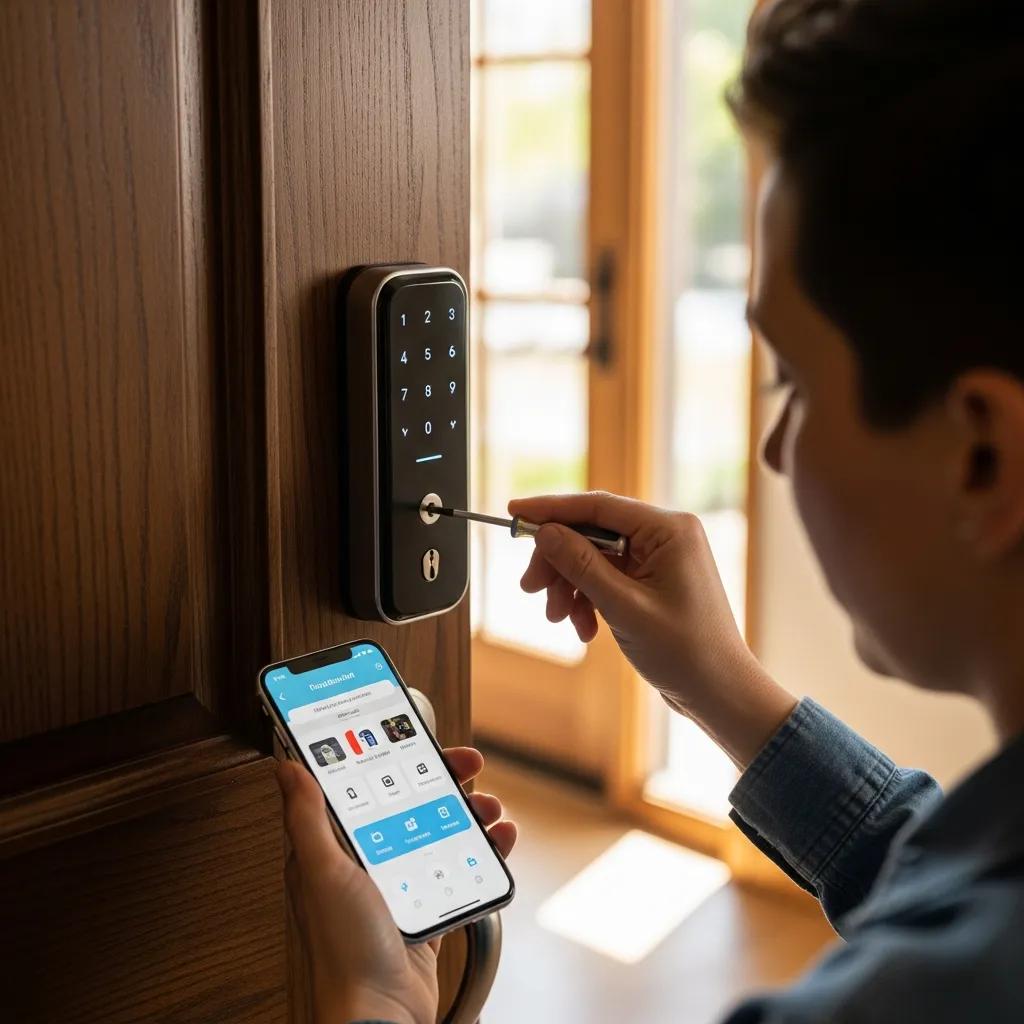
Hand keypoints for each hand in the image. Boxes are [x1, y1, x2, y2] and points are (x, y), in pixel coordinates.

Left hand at [276, 747, 515, 1023]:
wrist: (381, 1018)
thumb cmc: (345, 953)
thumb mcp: (323, 873)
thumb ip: (306, 819)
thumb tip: (286, 768)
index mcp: (333, 851)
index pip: (364, 788)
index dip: (391, 759)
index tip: (418, 740)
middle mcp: (364, 865)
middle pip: (408, 805)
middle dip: (442, 781)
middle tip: (468, 766)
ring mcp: (397, 888)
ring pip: (437, 834)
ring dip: (468, 815)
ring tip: (490, 809)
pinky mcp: (425, 911)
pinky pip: (457, 871)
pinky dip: (482, 853)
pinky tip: (498, 842)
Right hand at [510, 491, 795, 766]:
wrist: (720, 694)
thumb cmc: (686, 653)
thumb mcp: (624, 608)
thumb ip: (582, 566)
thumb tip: (545, 532)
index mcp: (669, 530)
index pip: (598, 505)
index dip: (551, 509)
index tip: (513, 513)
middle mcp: (666, 535)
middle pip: (591, 531)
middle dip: (558, 561)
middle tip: (531, 589)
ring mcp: (660, 559)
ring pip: (594, 557)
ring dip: (570, 586)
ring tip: (560, 618)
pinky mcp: (653, 581)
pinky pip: (607, 578)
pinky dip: (588, 600)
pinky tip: (585, 629)